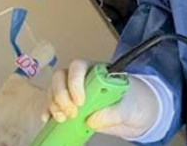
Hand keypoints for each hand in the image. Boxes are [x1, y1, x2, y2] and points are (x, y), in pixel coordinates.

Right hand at [45, 61, 163, 139]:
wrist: (138, 113)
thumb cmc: (135, 102)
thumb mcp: (129, 107)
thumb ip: (114, 112)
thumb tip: (92, 120)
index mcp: (97, 71)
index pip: (78, 67)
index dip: (75, 82)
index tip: (80, 102)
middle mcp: (82, 78)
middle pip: (61, 77)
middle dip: (61, 95)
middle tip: (71, 113)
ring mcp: (74, 91)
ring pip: (54, 89)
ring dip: (54, 103)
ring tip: (62, 119)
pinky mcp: (71, 105)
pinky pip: (54, 104)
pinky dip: (48, 111)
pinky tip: (47, 119)